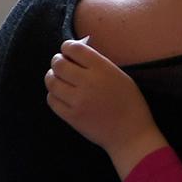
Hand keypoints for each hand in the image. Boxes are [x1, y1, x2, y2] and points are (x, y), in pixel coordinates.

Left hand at [46, 38, 167, 176]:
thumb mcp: (120, 76)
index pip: (74, 49)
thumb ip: (99, 65)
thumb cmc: (130, 104)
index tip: (67, 49)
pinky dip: (53, 94)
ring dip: (52, 77)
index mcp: (102, 69)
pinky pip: (52, 100)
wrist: (130, 135)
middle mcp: (87, 83)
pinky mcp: (71, 117)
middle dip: (57, 61)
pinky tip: (61, 95)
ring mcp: (77, 101)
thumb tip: (77, 55)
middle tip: (61, 64)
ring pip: (51, 82)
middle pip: (58, 64)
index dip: (67, 46)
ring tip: (59, 79)